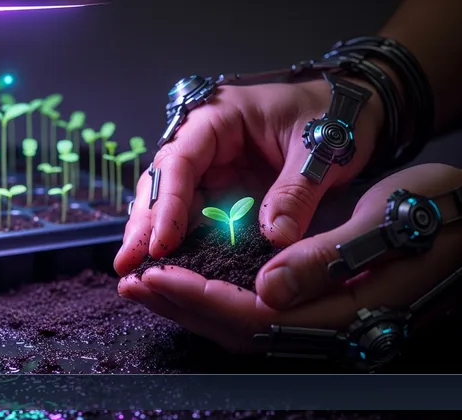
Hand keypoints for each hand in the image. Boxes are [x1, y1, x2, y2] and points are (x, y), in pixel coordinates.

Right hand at [114, 77, 383, 275]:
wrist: (356, 111)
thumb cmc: (336, 116)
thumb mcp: (319, 151)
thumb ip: (294, 193)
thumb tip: (275, 239)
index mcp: (219, 118)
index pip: (179, 162)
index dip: (166, 204)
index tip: (160, 243)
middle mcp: (204, 142)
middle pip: (162, 183)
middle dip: (144, 224)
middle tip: (127, 265)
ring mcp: (211, 167)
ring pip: (170, 202)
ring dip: (153, 235)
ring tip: (135, 272)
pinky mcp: (223, 189)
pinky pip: (195, 216)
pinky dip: (180, 240)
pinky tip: (167, 265)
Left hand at [117, 163, 461, 351]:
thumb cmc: (443, 213)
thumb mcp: (388, 224)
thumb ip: (325, 261)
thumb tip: (266, 291)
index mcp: (346, 314)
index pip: (253, 317)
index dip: (198, 298)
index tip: (154, 273)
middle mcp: (332, 331)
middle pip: (239, 330)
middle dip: (180, 306)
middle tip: (132, 282)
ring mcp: (328, 325)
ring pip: (245, 325)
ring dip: (191, 306)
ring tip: (147, 286)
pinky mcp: (324, 309)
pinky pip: (260, 313)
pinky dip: (218, 298)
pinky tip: (193, 283)